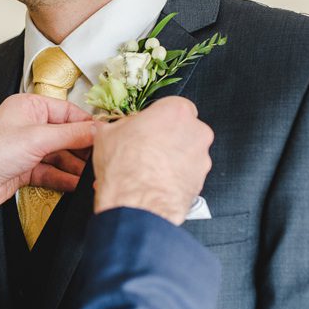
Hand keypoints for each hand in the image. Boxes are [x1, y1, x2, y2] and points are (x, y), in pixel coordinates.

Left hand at [0, 94, 97, 227]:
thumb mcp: (39, 138)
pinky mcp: (24, 168)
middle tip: (102, 158)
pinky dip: (63, 178)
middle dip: (83, 148)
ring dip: (75, 166)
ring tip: (92, 175)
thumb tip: (98, 130)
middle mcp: (27, 125)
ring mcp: (26, 148)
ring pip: (59, 155)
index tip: (107, 136)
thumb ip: (72, 134)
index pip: (67, 112)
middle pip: (65, 135)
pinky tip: (76, 184)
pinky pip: (50, 171)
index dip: (88, 124)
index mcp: (29, 107)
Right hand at [93, 96, 212, 224]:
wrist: (136, 202)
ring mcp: (202, 157)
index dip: (156, 117)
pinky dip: (173, 176)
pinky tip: (152, 181)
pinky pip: (186, 173)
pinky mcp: (201, 180)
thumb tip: (115, 128)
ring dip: (169, 158)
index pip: (172, 106)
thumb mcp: (106, 134)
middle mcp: (195, 131)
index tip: (145, 125)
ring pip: (185, 152)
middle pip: (181, 129)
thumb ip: (118, 126)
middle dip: (164, 137)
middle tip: (143, 147)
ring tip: (145, 168)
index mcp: (176, 111)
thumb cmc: (125, 166)